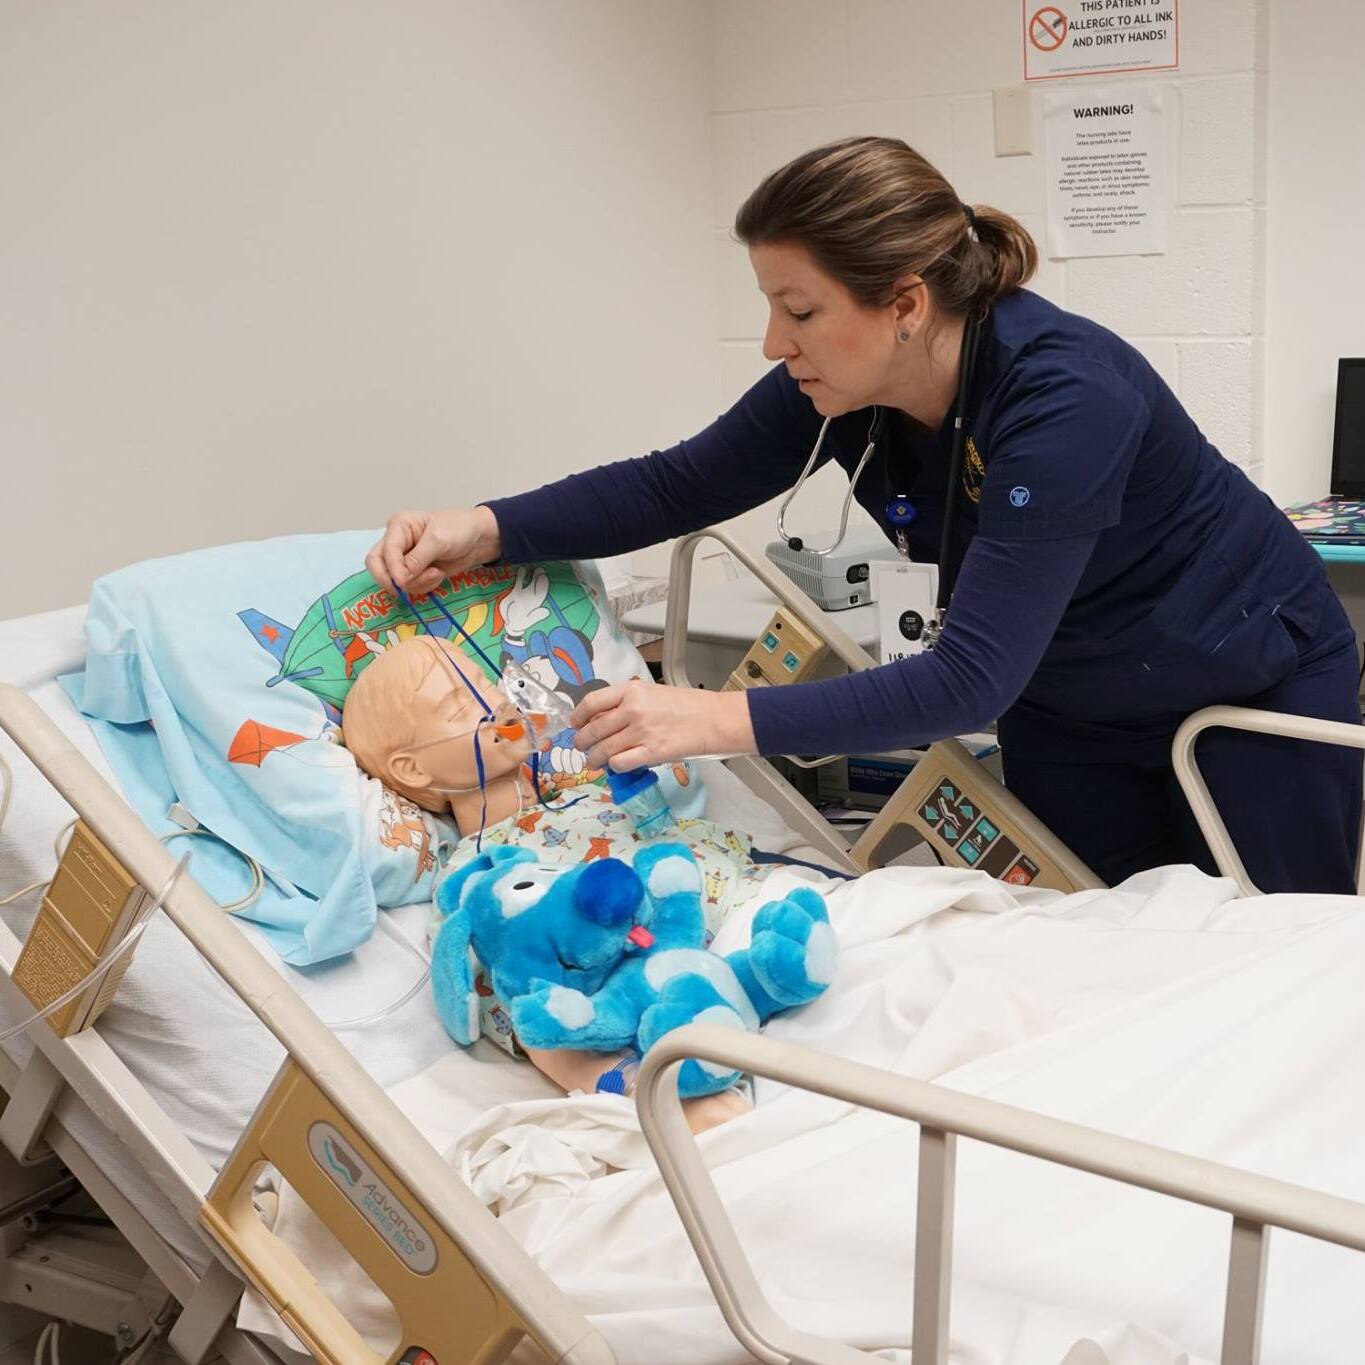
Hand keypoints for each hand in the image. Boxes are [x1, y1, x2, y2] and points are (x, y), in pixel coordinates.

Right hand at [365, 506, 502, 596]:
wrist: (479, 539)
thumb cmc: (459, 529)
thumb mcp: (438, 540)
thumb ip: (417, 559)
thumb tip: (400, 578)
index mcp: (399, 526)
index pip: (384, 552)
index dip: (392, 569)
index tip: (403, 582)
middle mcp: (397, 542)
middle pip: (377, 566)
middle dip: (392, 580)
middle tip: (407, 587)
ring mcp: (404, 559)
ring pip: (394, 580)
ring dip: (416, 583)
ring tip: (436, 573)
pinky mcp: (415, 573)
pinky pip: (410, 586)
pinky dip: (423, 586)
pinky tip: (438, 575)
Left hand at [569, 678, 755, 770]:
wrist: (716, 719)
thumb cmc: (691, 706)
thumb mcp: (654, 693)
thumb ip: (629, 702)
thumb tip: (606, 719)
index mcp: (632, 690)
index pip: (592, 702)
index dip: (578, 716)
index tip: (575, 724)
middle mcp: (633, 710)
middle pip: (593, 729)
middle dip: (582, 742)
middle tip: (582, 747)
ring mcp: (641, 732)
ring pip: (603, 750)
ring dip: (594, 759)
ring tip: (594, 761)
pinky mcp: (651, 753)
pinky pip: (620, 763)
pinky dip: (614, 767)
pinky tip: (616, 766)